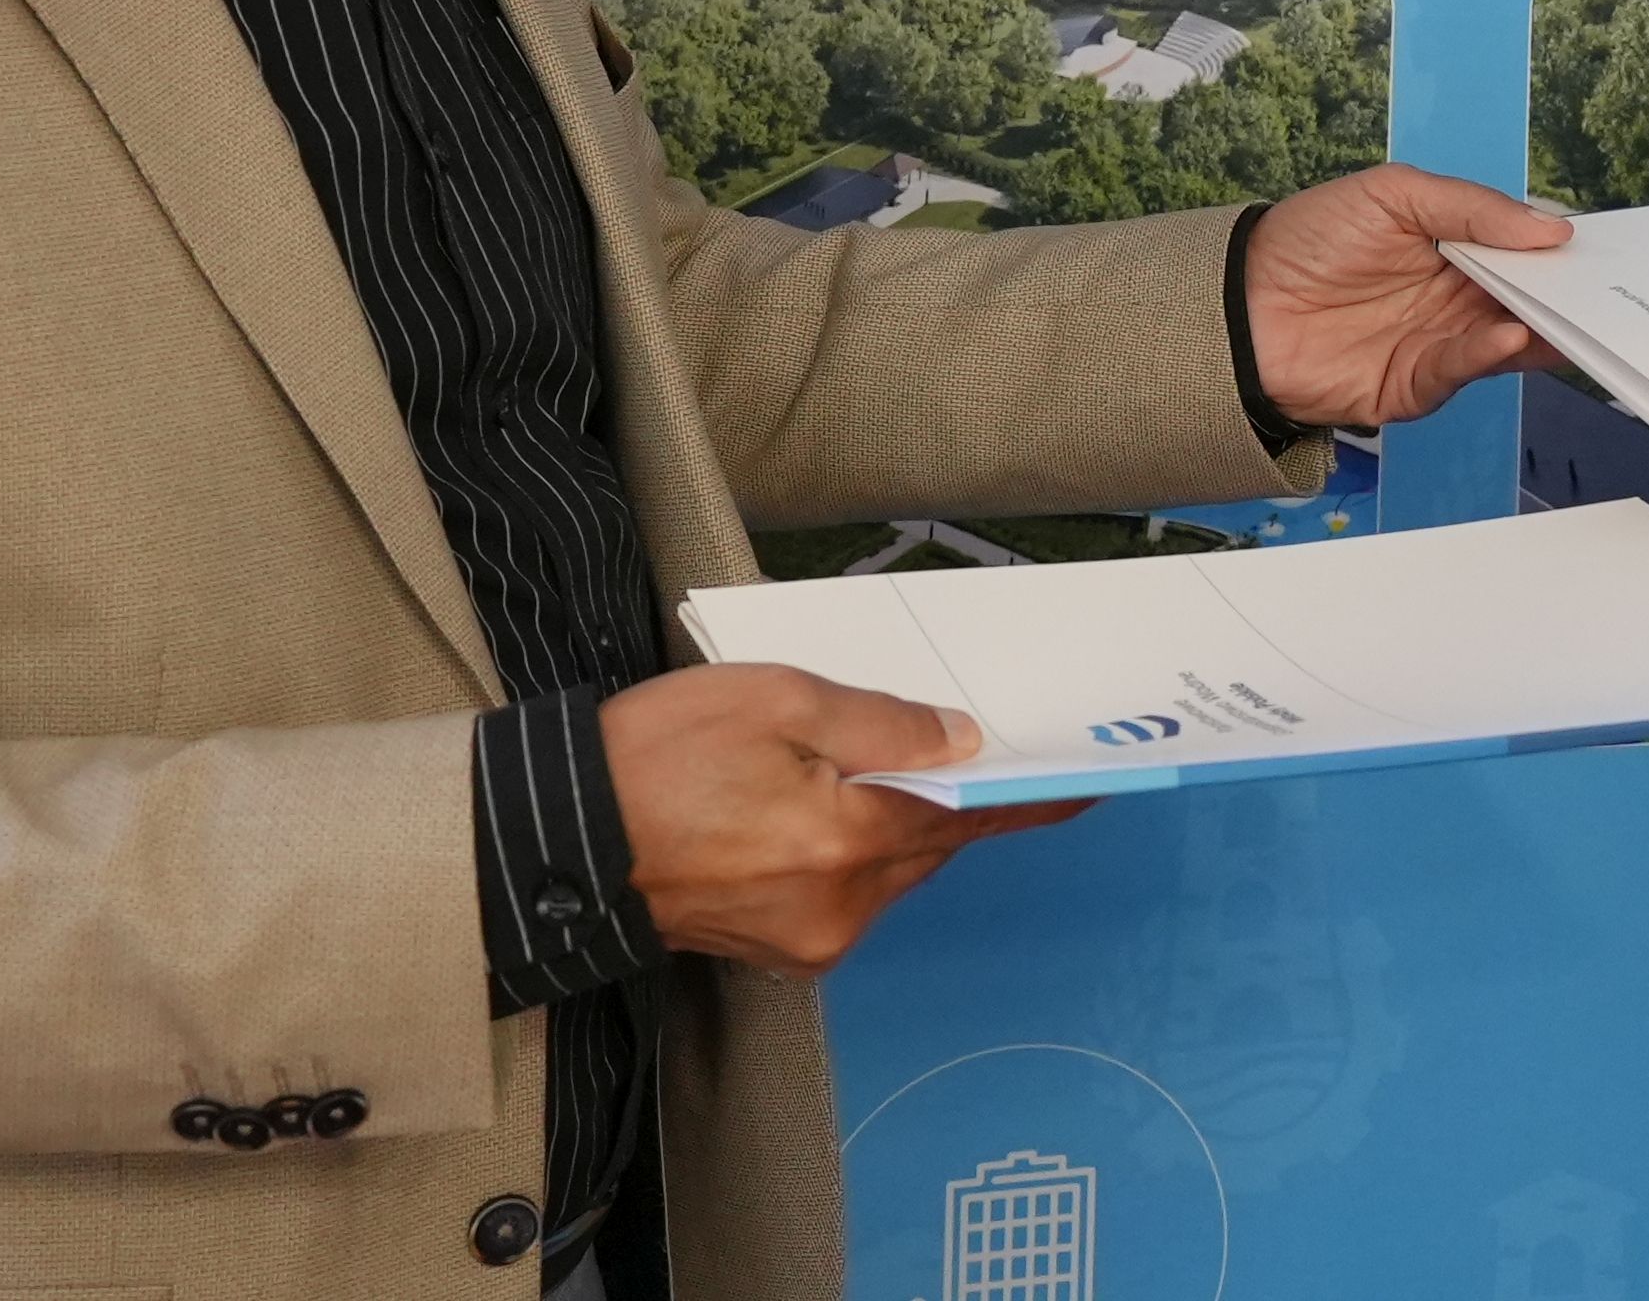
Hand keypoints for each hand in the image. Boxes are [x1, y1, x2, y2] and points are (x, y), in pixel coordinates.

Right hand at [597, 661, 1080, 973]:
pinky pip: (848, 893)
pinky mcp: (781, 951)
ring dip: (889, 820)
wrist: (556, 840)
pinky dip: (849, 849)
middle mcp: (840, 906)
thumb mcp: (775, 698)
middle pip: (931, 842)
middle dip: (945, 792)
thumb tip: (960, 740)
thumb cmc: (653, 754)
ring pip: (890, 869)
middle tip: (958, 737)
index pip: (971, 815)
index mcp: (846, 839)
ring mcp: (811, 938)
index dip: (1033, 796)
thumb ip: (881, 723)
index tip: (1092, 781)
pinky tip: (813, 807)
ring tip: (848, 764)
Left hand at [1239, 163, 1568, 431]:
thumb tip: (1550, 228)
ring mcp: (1439, 341)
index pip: (1520, 249)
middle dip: (1564, 294)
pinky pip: (1466, 368)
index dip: (1556, 250)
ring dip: (1542, 328)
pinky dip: (1492, 353)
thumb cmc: (1308, 238)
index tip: (1599, 250)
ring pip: (1509, 337)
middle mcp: (1454, 295)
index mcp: (1454, 245)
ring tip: (1570, 315)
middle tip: (1606, 289)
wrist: (1241, 305)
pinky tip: (1510, 334)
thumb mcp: (1394, 194)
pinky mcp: (1419, 383)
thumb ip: (1473, 208)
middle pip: (1525, 297)